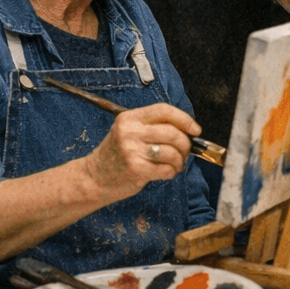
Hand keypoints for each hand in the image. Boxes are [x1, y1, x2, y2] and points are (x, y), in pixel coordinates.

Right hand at [83, 104, 198, 198]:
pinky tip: (166, 173)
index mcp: (129, 118)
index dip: (185, 119)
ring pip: (172, 152)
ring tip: (175, 164)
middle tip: (184, 152)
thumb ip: (153, 127)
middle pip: (172, 132)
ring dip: (180, 161)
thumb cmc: (116, 155)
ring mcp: (132, 151)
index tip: (195, 130)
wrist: (94, 178)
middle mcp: (129, 132)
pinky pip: (167, 169)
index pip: (164, 110)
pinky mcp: (136, 170)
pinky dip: (172, 172)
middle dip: (185, 145)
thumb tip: (188, 130)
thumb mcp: (128, 132)